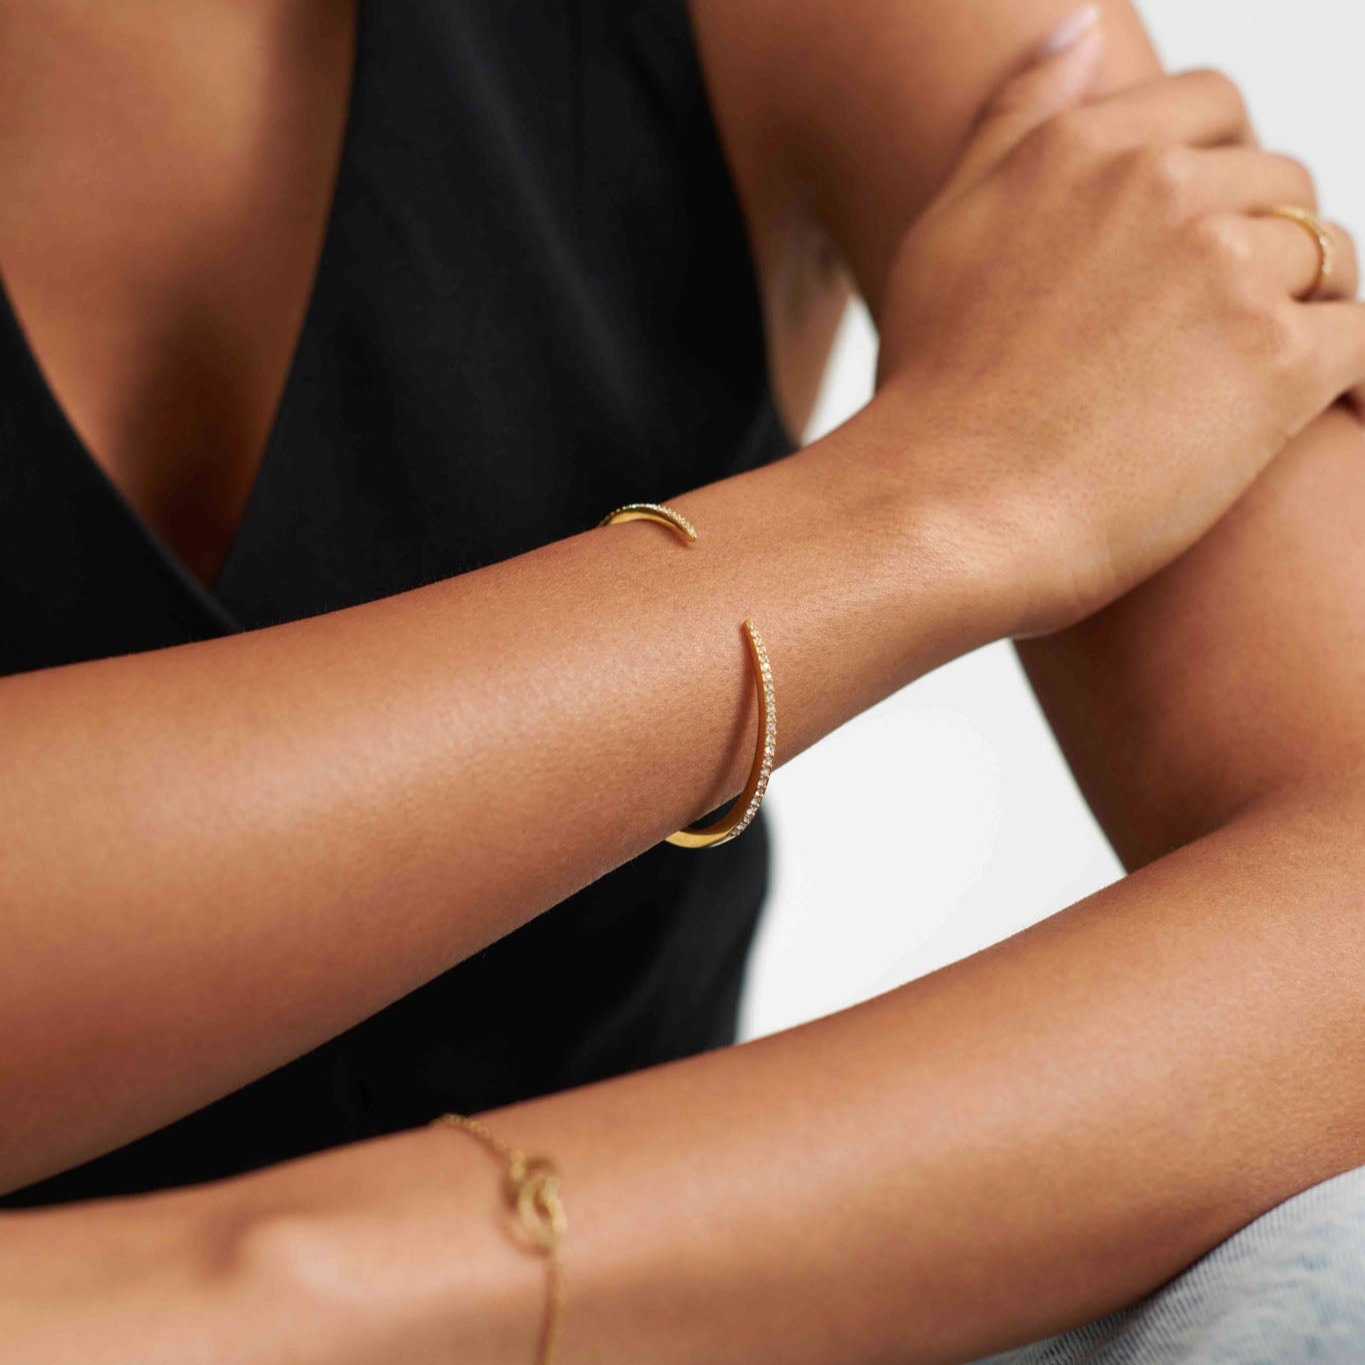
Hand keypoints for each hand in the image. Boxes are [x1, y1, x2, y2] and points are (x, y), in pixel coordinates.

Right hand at [875, 7, 1363, 635]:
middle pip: (1280, 182)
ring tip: (1254, 376)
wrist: (947, 511)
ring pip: (1329, 255)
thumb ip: (1016, 119)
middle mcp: (1162, 186)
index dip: (1224, 167)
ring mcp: (1228, 268)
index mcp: (1085, 148)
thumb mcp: (948, 228)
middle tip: (1215, 330)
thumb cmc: (933, 389)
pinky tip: (1334, 408)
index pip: (1214, 108)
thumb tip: (1080, 24)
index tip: (1203, 235)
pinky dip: (1357, 374)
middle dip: (1263, 245)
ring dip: (1306, 307)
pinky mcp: (1280, 361)